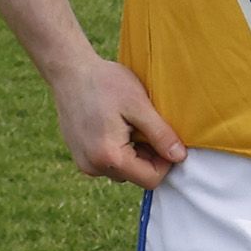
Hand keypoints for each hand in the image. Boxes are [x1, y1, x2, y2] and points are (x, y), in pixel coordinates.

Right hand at [50, 53, 184, 186]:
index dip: (166, 162)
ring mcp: (83, 162)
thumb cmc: (106, 83)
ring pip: (124, 170)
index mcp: (108, 157)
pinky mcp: (80, 155)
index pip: (151, 179)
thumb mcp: (140, 106)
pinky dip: (119, 149)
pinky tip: (117, 125)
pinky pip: (109, 162)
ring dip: (135, 152)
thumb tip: (180, 157)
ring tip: (130, 123)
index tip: (165, 137)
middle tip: (146, 125)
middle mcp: (92, 167)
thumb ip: (161, 135)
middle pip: (137, 176)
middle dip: (149, 156)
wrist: (70, 71)